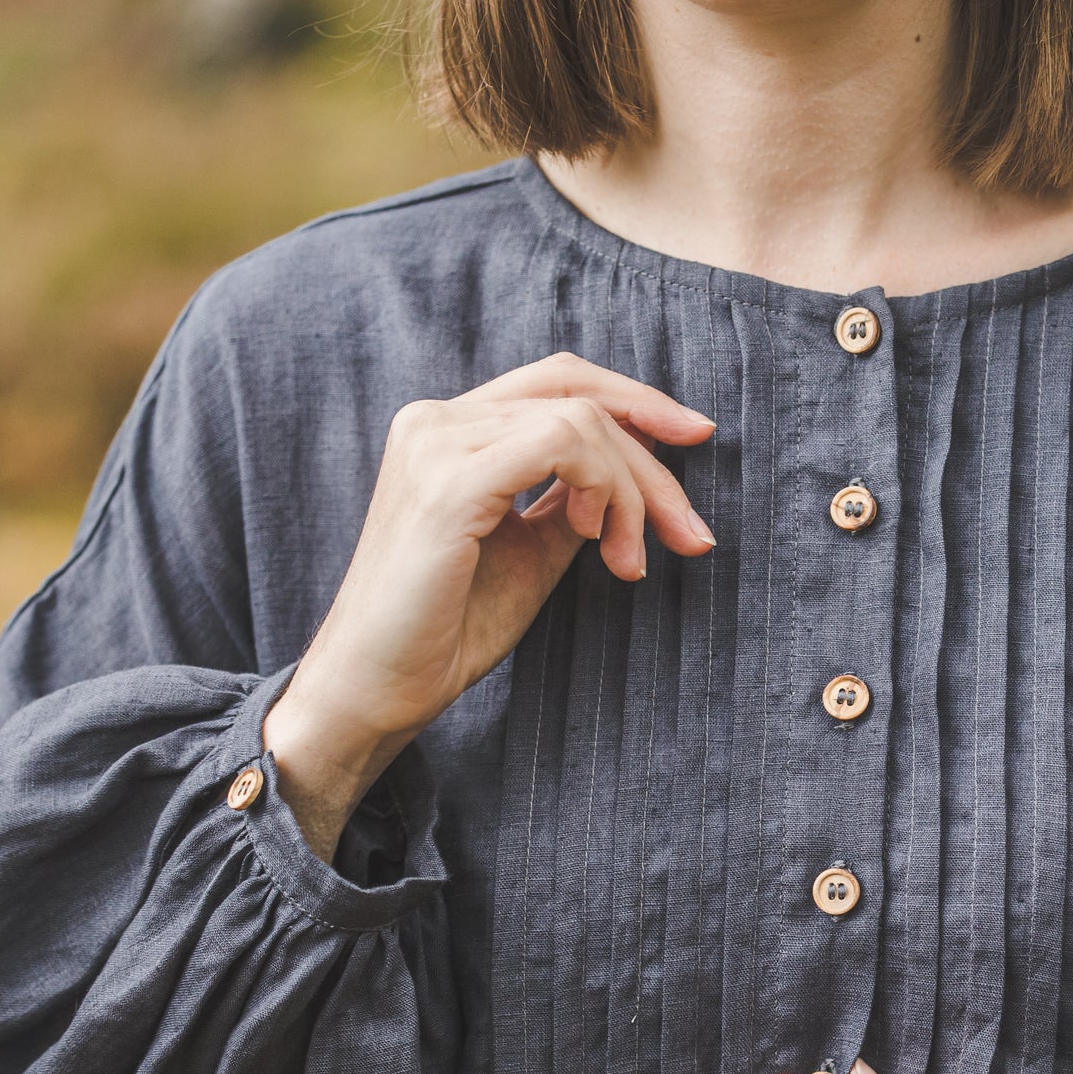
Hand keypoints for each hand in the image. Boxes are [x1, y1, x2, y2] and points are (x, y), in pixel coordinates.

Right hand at [263, 352, 715, 856]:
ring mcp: (436, 444)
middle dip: (652, 459)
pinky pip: (560, 445)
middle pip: (577, 394)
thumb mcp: (530, 552)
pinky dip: (602, 490)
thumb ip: (571, 501)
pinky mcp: (448, 483)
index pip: (557, 382)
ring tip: (628, 563)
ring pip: (579, 420)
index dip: (634, 400)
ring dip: (631, 492)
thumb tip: (632, 474)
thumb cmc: (446, 631)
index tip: (695, 438)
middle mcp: (435, 421)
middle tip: (691, 533)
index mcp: (449, 431)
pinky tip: (597, 544)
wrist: (378, 691)